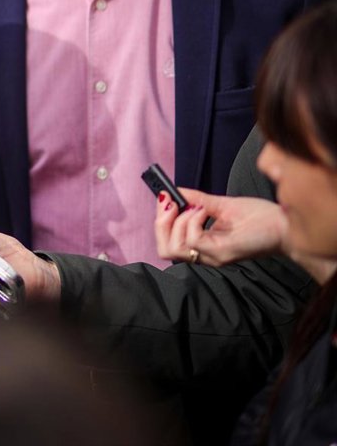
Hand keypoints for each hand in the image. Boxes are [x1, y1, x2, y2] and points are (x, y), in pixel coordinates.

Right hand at [154, 187, 286, 265]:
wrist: (287, 226)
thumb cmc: (261, 218)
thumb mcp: (223, 205)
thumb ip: (197, 200)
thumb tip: (174, 191)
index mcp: (204, 245)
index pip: (167, 242)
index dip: (160, 220)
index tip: (163, 198)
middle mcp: (205, 255)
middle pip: (164, 249)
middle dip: (161, 223)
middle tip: (170, 203)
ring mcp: (213, 256)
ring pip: (174, 247)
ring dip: (179, 221)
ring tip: (195, 207)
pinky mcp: (223, 252)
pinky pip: (193, 239)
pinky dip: (193, 220)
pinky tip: (205, 211)